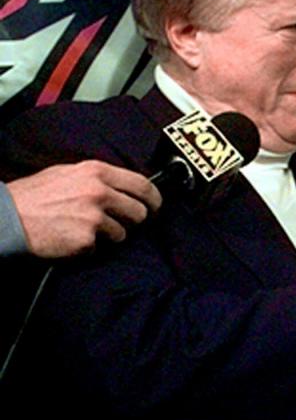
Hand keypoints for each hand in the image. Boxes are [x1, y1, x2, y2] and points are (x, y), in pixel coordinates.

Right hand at [8, 161, 160, 257]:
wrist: (10, 216)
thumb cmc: (35, 196)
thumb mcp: (68, 173)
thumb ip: (97, 179)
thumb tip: (122, 187)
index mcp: (96, 172)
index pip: (142, 184)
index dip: (154, 199)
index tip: (155, 206)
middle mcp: (99, 192)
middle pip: (140, 212)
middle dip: (133, 221)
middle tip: (121, 223)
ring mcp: (95, 217)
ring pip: (123, 233)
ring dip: (109, 235)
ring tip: (84, 228)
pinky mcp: (87, 239)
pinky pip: (101, 247)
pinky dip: (90, 247)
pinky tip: (72, 237)